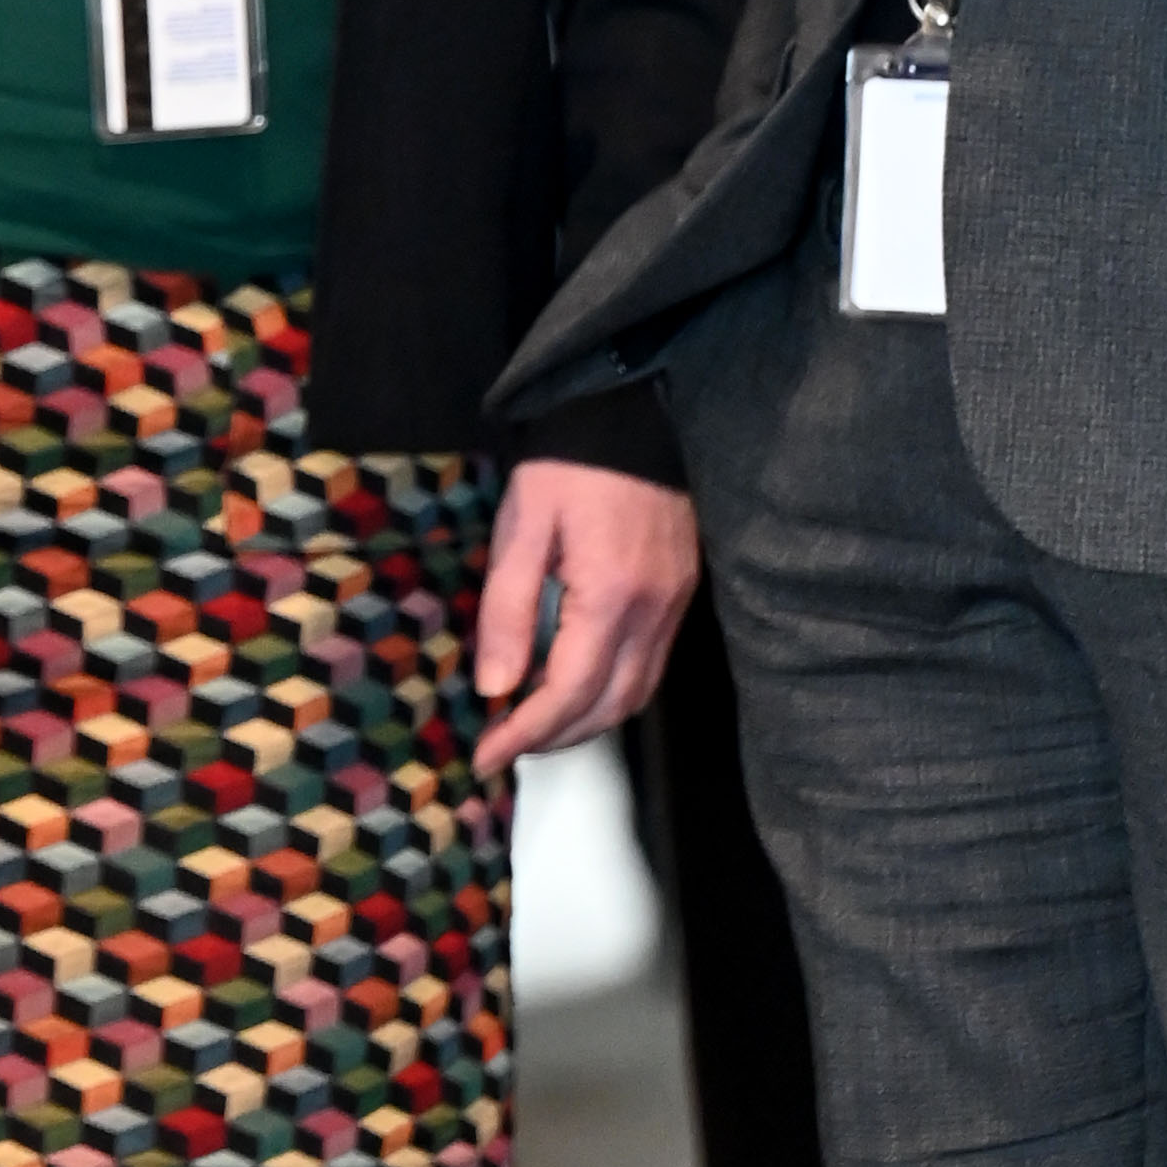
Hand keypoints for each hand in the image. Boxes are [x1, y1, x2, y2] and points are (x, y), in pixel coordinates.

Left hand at [471, 461, 700, 775]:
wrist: (633, 412)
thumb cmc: (570, 463)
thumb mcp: (521, 527)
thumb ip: (508, 608)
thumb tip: (496, 686)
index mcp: (612, 597)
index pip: (568, 693)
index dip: (525, 733)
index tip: (485, 754)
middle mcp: (654, 612)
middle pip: (609, 708)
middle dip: (555, 738)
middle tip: (503, 745)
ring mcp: (675, 605)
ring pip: (636, 695)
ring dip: (585, 722)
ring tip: (533, 725)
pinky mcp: (681, 593)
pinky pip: (649, 666)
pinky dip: (611, 692)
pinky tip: (574, 686)